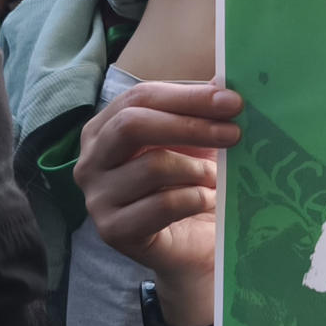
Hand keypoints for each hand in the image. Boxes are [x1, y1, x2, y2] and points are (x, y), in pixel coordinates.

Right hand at [75, 80, 242, 322]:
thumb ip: (202, 110)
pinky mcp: (112, 230)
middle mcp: (91, 160)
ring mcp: (96, 197)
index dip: (188, 97)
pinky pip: (161, 205)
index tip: (233, 102)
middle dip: (190, 126)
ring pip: (151, 166)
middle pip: (132, 125)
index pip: (141, 97)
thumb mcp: (197, 142)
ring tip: (216, 179)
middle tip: (234, 133)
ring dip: (197, 170)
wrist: (194, 246)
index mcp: (105, 128)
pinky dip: (194, 199)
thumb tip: (225, 79)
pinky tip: (207, 201)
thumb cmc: (191, 185)